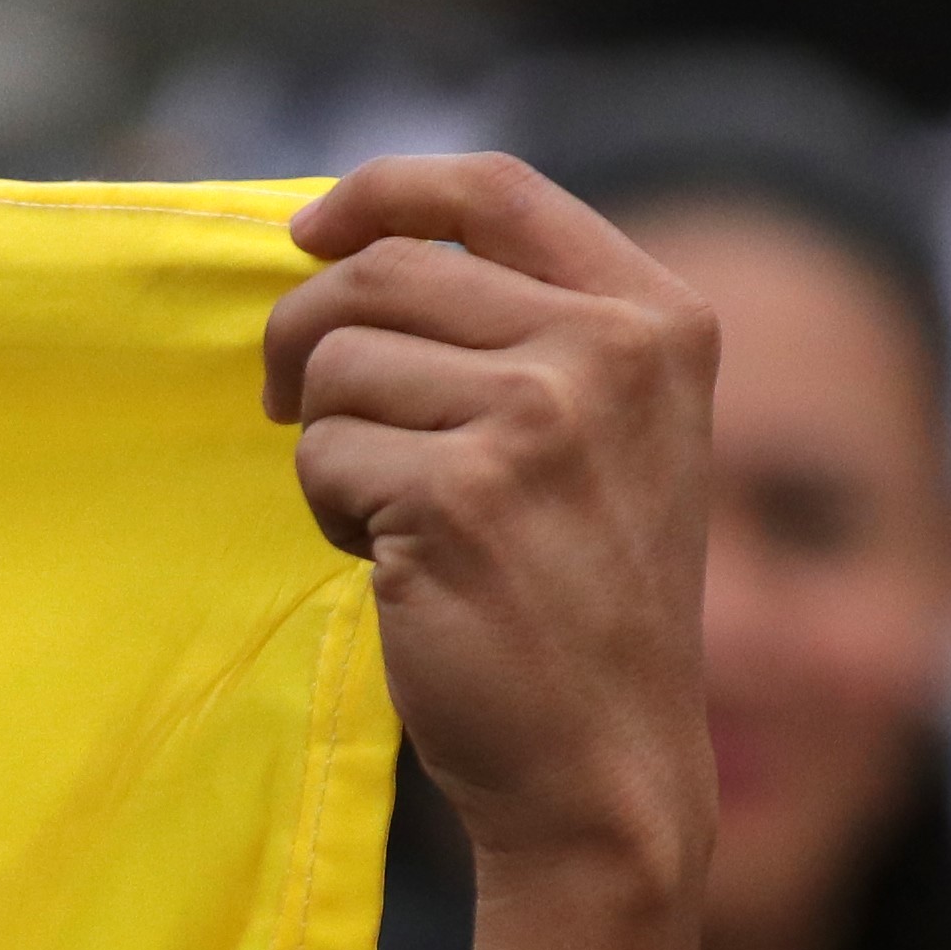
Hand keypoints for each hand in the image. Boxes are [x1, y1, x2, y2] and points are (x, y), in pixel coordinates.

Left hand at [267, 155, 717, 892]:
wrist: (600, 760)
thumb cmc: (575, 602)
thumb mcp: (602, 437)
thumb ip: (525, 334)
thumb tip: (352, 252)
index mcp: (656, 317)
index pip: (494, 189)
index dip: (380, 192)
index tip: (308, 230)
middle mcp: (609, 352)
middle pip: (383, 274)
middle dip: (306, 338)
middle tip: (294, 405)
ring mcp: (537, 420)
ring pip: (341, 369)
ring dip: (330, 445)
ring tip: (389, 514)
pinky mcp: (457, 497)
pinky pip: (324, 458)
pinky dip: (330, 513)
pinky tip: (393, 564)